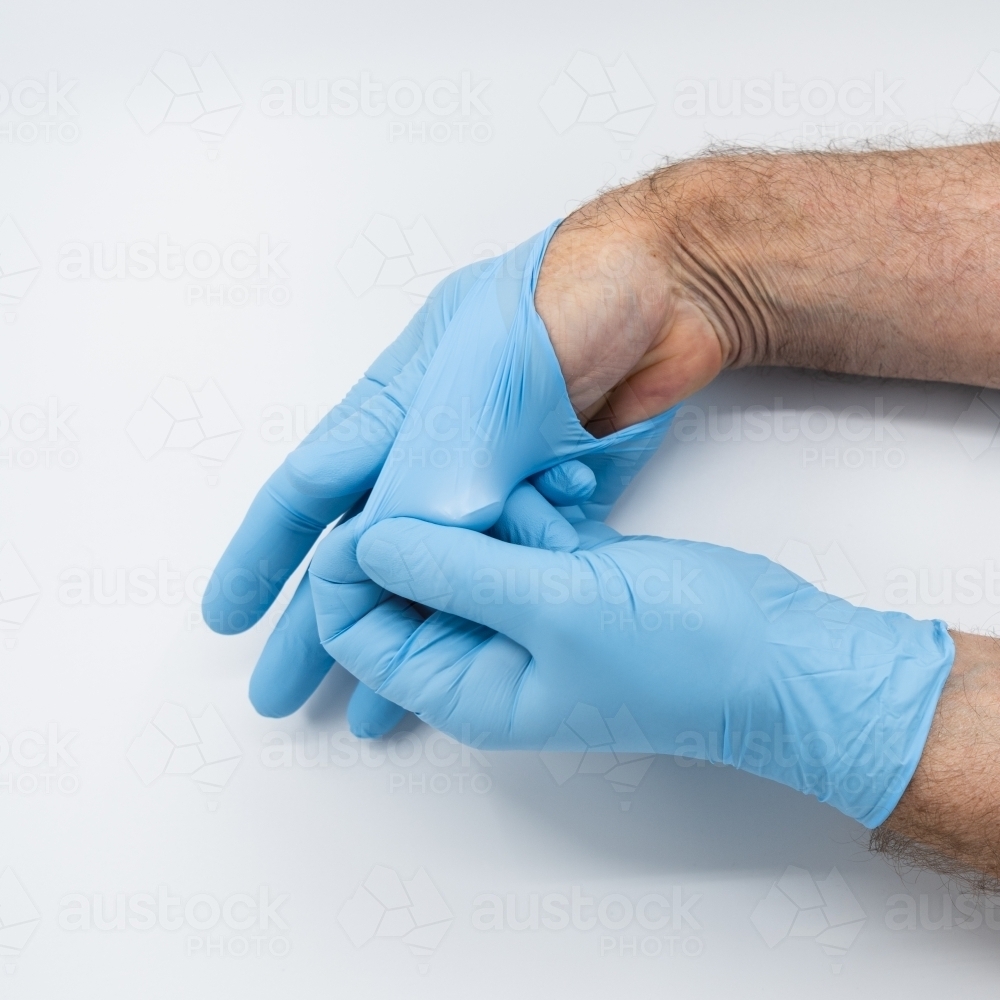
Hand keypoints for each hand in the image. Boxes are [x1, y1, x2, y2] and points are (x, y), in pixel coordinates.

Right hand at [202, 242, 675, 733]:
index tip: (228, 619)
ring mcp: (493, 479)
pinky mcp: (551, 499)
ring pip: (434, 574)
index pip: (309, 490)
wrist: (674, 289)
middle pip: (362, 551)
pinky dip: (486, 614)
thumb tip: (402, 559)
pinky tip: (470, 657)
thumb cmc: (566, 302)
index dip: (264, 556)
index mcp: (396, 408)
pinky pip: (508, 568)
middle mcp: (434, 451)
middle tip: (282, 693)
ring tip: (370, 711)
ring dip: (404, 638)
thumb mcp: (486, 387)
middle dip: (320, 623)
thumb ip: (441, 473)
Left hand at [311, 513, 953, 827]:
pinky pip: (521, 528)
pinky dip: (540, 506)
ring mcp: (527, 612)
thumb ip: (455, 572)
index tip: (381, 511)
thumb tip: (367, 541)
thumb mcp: (555, 608)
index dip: (352, 569)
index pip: (359, 630)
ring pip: (468, 543)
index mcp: (465, 686)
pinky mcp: (565, 576)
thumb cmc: (681, 654)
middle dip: (439, 527)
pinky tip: (577, 494)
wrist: (776, 653)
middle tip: (478, 489)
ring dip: (500, 509)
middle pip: (410, 580)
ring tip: (553, 501)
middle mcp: (486, 653)